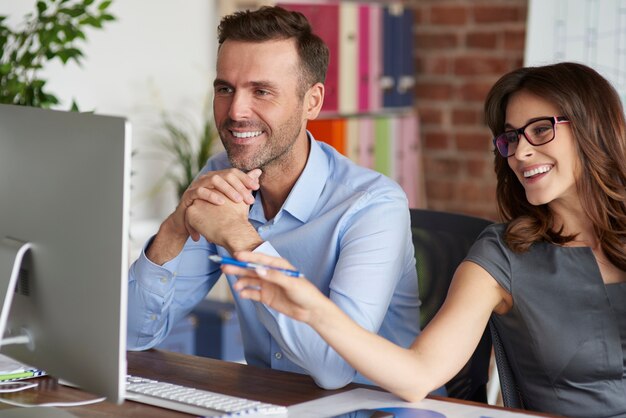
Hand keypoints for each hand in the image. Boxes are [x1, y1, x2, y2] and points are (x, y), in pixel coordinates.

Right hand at [145, 168, 260, 264]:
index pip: (233, 172)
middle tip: (250, 200)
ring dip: (228, 190)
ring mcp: (197, 185)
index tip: (256, 187)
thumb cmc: (210, 212)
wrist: (188, 224)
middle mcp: (207, 178)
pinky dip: (211, 196)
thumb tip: (258, 172)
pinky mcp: (188, 195)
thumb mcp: (227, 201)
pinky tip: (221, 203)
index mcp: (217, 178)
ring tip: (239, 201)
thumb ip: (242, 187)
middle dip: (239, 186)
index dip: (245, 178)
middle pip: (226, 175)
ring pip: (213, 179)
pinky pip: (199, 191)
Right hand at [229, 252, 327, 323]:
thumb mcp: (291, 283)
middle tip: (224, 267)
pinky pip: (253, 293)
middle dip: (238, 268)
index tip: (236, 255)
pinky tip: (242, 293)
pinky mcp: (266, 297)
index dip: (248, 257)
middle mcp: (271, 274)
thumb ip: (275, 276)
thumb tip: (258, 270)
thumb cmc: (305, 293)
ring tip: (236, 286)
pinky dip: (246, 292)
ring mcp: (268, 285)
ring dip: (241, 281)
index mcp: (278, 266)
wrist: (311, 311)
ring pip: (250, 280)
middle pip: (251, 269)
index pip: (260, 259)